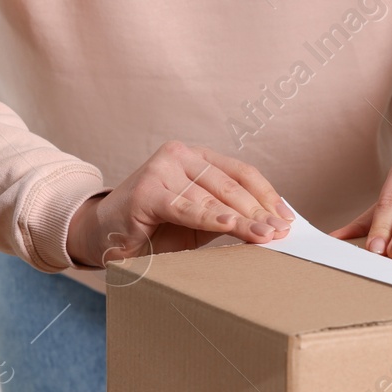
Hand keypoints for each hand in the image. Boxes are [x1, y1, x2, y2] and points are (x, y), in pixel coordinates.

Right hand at [67, 141, 292, 266]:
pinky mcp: (146, 193)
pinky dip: (209, 217)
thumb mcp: (198, 221)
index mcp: (196, 158)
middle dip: (259, 211)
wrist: (104, 236)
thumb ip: (227, 217)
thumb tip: (270, 227)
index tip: (288, 218)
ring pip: (212, 198)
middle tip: (281, 231)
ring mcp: (161, 170)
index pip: (241, 173)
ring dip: (242, 219)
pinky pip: (185, 207)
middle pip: (230, 185)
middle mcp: (179, 156)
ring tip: (264, 235)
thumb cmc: (155, 229)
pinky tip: (229, 226)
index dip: (267, 195)